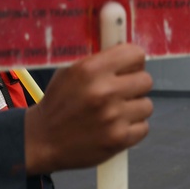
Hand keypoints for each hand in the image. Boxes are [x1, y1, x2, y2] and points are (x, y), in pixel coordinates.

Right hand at [24, 43, 152, 173]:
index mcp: (90, 70)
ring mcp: (113, 117)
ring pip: (146, 105)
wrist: (43, 140)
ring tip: (116, 111)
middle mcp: (103, 92)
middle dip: (135, 85)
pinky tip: (115, 126)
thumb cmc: (58, 103)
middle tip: (121, 91)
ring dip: (134, 108)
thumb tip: (125, 48)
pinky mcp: (118, 140)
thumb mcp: (70, 71)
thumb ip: (98, 60)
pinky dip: (132, 128)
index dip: (132, 61)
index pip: (135, 54)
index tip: (127, 68)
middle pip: (146, 80)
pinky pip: (143, 127)